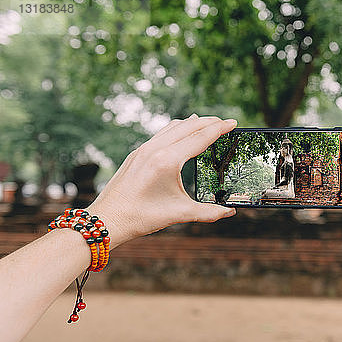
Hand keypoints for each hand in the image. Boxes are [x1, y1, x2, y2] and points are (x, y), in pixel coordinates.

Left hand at [87, 115, 236, 246]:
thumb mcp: (180, 214)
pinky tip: (181, 134)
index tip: (234, 122)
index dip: (219, 129)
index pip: (200, 138)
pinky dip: (177, 129)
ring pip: (173, 126)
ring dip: (192, 123)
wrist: (107, 220)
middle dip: (209, 122)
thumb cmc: (141, 217)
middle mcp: (155, 149)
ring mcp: (144, 149)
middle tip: (225, 122)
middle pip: (188, 126)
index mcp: (167, 161)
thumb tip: (230, 212)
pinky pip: (161, 133)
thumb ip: (208, 212)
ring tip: (206, 124)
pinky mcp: (137, 153)